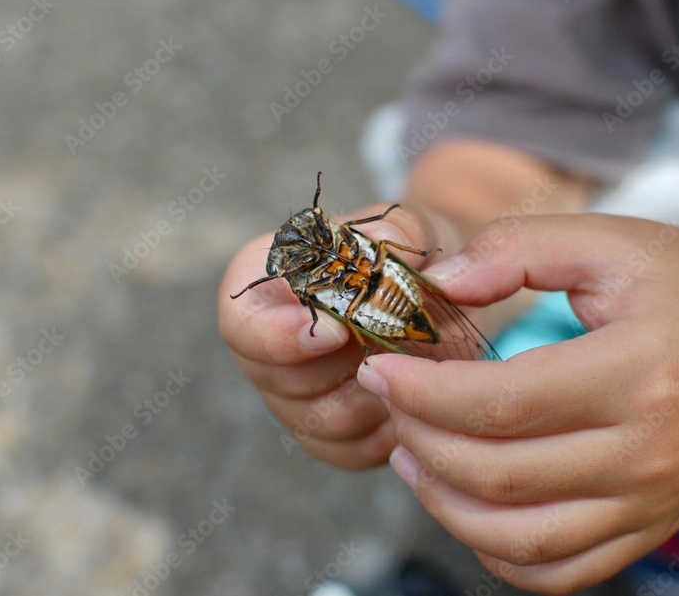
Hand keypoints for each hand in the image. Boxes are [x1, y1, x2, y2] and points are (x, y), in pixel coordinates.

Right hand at [217, 202, 460, 468]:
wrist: (436, 295)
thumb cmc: (408, 255)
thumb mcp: (407, 228)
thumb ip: (398, 234)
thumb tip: (392, 256)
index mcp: (265, 284)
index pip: (242, 323)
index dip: (281, 336)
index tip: (338, 331)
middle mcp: (265, 347)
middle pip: (281, 380)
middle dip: (346, 365)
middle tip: (402, 340)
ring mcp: (291, 398)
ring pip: (321, 420)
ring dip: (376, 395)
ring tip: (417, 359)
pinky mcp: (327, 437)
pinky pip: (351, 450)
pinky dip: (389, 426)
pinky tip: (418, 394)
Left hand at [355, 214, 678, 592]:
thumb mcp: (610, 241)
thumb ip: (519, 248)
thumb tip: (438, 283)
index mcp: (638, 373)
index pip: (503, 403)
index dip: (425, 391)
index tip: (382, 366)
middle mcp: (647, 455)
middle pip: (500, 475)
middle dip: (420, 438)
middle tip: (390, 399)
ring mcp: (650, 505)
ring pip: (520, 539)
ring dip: (444, 504)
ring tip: (408, 453)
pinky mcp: (647, 530)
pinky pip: (559, 572)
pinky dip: (497, 551)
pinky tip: (465, 503)